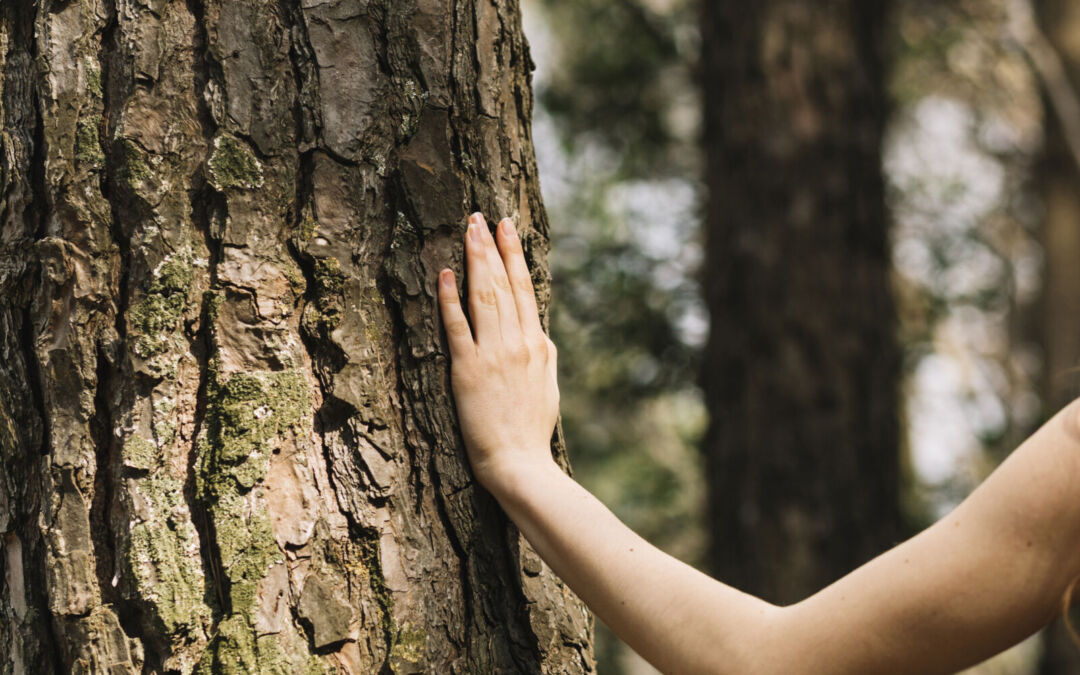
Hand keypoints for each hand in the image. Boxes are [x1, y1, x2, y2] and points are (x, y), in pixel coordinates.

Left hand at [437, 212, 559, 493]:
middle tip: (479, 215)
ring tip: (467, 230)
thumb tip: (539, 332)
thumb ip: (542, 354)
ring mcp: (492, 354)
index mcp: (537, 344)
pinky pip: (457, 327)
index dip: (514, 254)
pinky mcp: (467, 370)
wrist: (521, 464)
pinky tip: (445, 274)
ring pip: (484, 296)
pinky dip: (450, 299)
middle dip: (490, 246)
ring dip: (475, 260)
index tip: (506, 227)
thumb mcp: (548, 386)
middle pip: (503, 284)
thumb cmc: (532, 431)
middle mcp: (517, 342)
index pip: (525, 288)